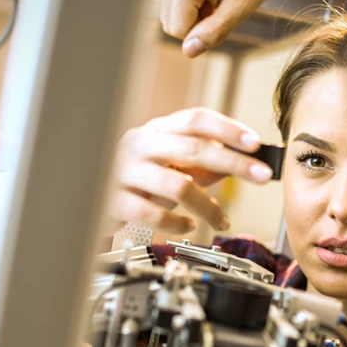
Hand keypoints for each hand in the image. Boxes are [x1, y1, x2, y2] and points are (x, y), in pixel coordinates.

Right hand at [112, 108, 272, 233]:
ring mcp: (124, 171)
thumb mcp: (169, 164)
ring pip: (178, 186)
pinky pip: (153, 213)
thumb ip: (202, 163)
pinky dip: (177, 223)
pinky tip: (188, 226)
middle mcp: (139, 145)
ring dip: (209, 206)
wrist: (84, 196)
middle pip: (194, 148)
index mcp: (155, 131)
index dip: (228, 129)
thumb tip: (245, 162)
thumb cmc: (134, 179)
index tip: (256, 143)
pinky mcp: (114, 201)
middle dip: (234, 164)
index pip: (195, 119)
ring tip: (221, 220)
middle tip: (262, 176)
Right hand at [160, 0, 313, 56]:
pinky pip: (173, 0)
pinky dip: (190, 3)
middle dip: (196, 23)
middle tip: (220, 8)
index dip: (201, 32)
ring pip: (170, 13)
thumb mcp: (239, 8)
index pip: (177, 30)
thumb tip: (189, 51)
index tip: (221, 16)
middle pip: (170, 22)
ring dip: (193, 14)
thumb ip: (213, 32)